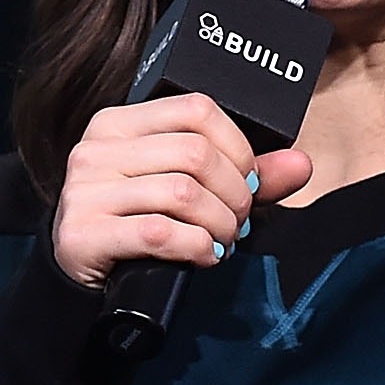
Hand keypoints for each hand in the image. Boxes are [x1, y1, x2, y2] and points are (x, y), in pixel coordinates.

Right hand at [51, 93, 312, 288]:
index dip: (238, 147)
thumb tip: (301, 164)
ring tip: (223, 240)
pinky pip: (160, 232)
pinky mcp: (83, 232)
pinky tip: (203, 254)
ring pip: (183, 194)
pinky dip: (196, 247)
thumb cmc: (139, 224)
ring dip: (220, 224)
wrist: (84, 275)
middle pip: (195, 154)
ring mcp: (84, 190)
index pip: (197, 110)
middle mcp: (96, 149)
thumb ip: (242, 174)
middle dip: (234, 194)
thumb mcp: (188, 190)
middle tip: (239, 220)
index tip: (248, 180)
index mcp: (119, 123)